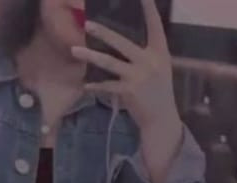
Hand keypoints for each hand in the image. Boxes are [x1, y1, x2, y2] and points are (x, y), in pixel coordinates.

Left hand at [71, 0, 178, 130]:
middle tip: (88, 24)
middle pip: (122, 42)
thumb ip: (146, 54)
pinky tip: (85, 85)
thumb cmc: (158, 92)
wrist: (161, 118)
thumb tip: (122, 41)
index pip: (155, 26)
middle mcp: (150, 61)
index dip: (149, 9)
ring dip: (91, 56)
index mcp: (160, 52)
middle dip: (103, 33)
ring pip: (110, 62)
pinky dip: (95, 85)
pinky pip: (107, 85)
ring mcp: (139, 76)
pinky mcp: (129, 91)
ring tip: (75, 51)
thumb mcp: (160, 68)